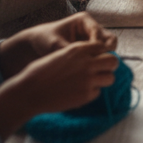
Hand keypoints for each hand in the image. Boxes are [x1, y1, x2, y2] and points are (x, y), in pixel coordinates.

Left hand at [0, 12, 115, 77]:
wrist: (35, 45)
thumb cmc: (44, 39)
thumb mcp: (55, 44)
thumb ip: (69, 50)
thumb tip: (83, 61)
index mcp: (84, 20)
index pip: (99, 32)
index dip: (98, 46)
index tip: (92, 60)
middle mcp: (91, 29)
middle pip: (109, 39)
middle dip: (106, 53)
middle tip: (98, 66)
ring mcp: (92, 40)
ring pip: (108, 49)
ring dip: (104, 59)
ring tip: (94, 71)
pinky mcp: (90, 51)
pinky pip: (100, 57)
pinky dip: (98, 64)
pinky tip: (90, 73)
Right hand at [0, 41, 119, 138]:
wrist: (29, 92)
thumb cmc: (40, 72)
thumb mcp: (60, 53)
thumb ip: (78, 54)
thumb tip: (93, 57)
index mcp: (79, 49)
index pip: (103, 47)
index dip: (101, 53)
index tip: (97, 59)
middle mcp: (87, 62)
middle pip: (113, 61)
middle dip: (109, 65)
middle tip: (101, 70)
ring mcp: (88, 80)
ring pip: (110, 78)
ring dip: (103, 80)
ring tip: (92, 82)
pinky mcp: (86, 95)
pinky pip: (98, 93)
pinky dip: (91, 93)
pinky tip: (79, 92)